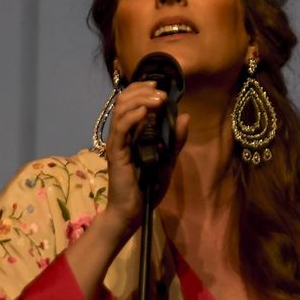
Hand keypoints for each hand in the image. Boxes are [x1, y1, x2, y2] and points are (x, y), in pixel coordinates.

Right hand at [101, 81, 190, 237]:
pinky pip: (120, 128)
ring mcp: (117, 143)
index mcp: (131, 134)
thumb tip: (185, 116)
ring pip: (121, 110)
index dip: (143, 89)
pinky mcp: (115, 152)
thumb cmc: (147, 189)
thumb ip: (175, 140)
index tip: (160, 86)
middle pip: (123, 100)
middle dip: (142, 90)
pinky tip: (146, 111)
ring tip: (158, 100)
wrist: (132, 212)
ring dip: (140, 99)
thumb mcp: (168, 161)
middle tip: (161, 92)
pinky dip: (133, 116)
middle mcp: (121, 134)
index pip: (131, 102)